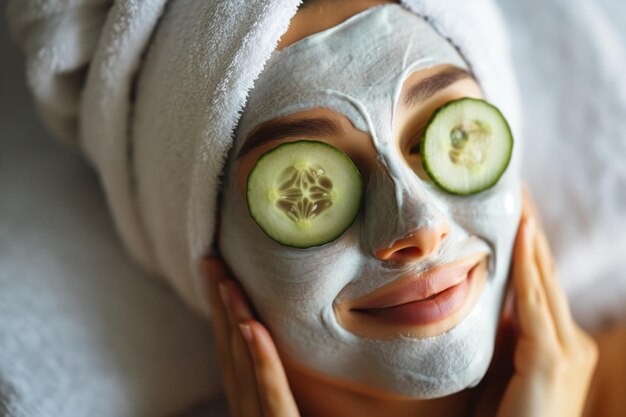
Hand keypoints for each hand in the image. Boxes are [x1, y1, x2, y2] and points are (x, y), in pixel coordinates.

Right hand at [203, 256, 300, 416]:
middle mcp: (246, 408)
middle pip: (229, 351)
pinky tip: (252, 328)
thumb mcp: (293, 405)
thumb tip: (292, 336)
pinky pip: (271, 394)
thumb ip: (285, 382)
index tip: (217, 272)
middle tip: (212, 260)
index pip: (230, 350)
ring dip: (234, 321)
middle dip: (219, 305)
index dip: (221, 310)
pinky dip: (261, 360)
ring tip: (228, 283)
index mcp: (248, 402)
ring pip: (243, 366)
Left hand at [494, 187, 598, 416]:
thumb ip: (507, 338)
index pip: (543, 285)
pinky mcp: (552, 358)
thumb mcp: (504, 370)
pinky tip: (521, 231)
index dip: (530, 246)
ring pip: (543, 279)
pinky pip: (534, 300)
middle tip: (518, 190)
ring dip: (529, 236)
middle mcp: (573, 342)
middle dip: (531, 230)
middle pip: (546, 274)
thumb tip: (502, 306)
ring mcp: (568, 350)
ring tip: (519, 200)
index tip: (518, 212)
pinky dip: (526, 264)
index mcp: (560, 344)